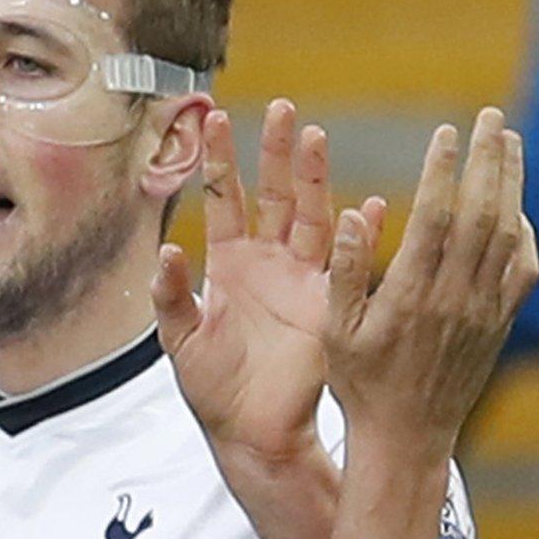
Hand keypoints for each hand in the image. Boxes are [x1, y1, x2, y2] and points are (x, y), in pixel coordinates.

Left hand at [152, 99, 387, 465]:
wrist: (251, 430)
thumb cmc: (212, 388)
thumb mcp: (180, 341)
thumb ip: (171, 297)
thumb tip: (165, 251)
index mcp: (228, 263)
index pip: (223, 198)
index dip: (221, 160)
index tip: (215, 117)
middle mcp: (268, 262)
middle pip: (275, 193)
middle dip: (277, 152)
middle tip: (282, 108)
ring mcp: (302, 278)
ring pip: (313, 215)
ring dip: (317, 177)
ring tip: (316, 137)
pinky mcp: (329, 303)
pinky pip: (349, 262)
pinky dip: (363, 235)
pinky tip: (372, 206)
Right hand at [322, 108, 538, 458]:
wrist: (407, 437)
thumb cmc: (360, 384)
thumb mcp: (334, 330)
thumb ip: (344, 270)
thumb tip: (355, 213)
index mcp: (410, 296)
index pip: (436, 218)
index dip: (444, 172)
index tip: (446, 135)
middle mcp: (455, 298)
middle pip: (483, 214)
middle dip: (488, 161)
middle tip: (489, 119)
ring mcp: (484, 310)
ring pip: (509, 234)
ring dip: (512, 184)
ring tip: (508, 143)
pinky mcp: (499, 323)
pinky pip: (524, 268)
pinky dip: (525, 230)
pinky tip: (516, 206)